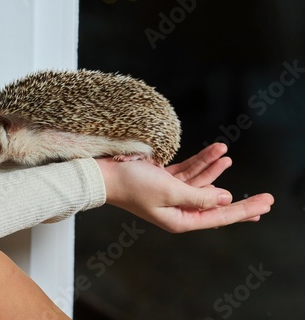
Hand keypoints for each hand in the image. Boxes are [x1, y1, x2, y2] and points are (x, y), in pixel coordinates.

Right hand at [96, 143, 273, 232]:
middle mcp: (177, 209)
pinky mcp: (164, 180)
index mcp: (179, 219)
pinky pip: (188, 172)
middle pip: (215, 203)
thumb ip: (199, 196)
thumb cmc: (133, 185)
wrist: (105, 174)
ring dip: (215, 170)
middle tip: (266, 198)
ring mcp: (170, 194)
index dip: (244, 210)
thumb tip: (224, 198)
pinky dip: (201, 162)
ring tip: (228, 157)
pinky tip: (214, 152)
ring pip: (201, 183)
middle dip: (239, 199)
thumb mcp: (171, 191)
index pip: (219, 216)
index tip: (266, 204)